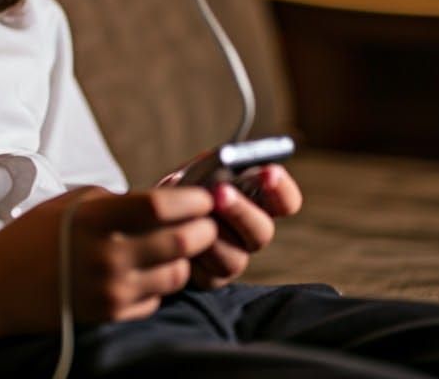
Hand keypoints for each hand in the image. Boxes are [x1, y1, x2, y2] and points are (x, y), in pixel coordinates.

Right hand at [0, 186, 217, 341]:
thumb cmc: (36, 235)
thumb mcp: (77, 203)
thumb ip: (122, 201)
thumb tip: (167, 202)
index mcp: (97, 219)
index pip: (161, 206)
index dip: (193, 200)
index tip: (206, 196)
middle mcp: (107, 255)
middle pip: (181, 241)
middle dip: (202, 229)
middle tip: (203, 221)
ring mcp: (111, 289)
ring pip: (177, 274)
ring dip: (182, 259)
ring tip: (172, 247)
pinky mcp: (111, 315)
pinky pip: (157, 299)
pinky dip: (159, 285)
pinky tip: (145, 271)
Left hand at [189, 164, 302, 290]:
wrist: (152, 219)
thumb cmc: (182, 190)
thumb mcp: (196, 170)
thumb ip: (214, 164)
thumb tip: (226, 159)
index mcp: (258, 202)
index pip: (286, 201)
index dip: (282, 189)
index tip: (270, 171)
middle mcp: (251, 232)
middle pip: (263, 231)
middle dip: (241, 210)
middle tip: (220, 191)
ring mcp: (235, 258)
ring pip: (237, 257)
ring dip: (214, 235)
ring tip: (192, 216)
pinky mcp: (212, 279)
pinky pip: (209, 274)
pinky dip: (193, 255)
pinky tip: (179, 237)